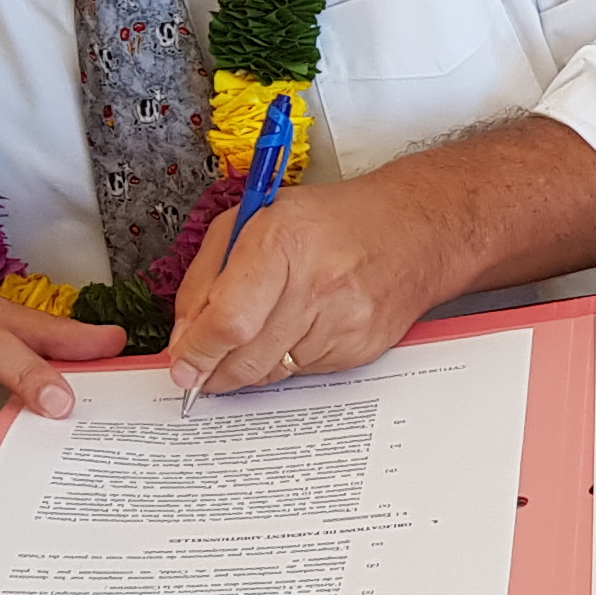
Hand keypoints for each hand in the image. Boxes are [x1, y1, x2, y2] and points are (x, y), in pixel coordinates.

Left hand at [162, 174, 443, 400]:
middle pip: (246, 359)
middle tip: (203, 367)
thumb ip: (206, 278)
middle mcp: (317, 284)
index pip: (228, 321)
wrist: (414, 229)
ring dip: (252, 363)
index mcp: (283, 242)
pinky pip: (303, 374)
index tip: (181, 366)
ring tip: (263, 327)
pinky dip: (289, 360)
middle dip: (215, 371)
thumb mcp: (252, 221)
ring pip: (272, 373)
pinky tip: (300, 327)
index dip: (196, 353)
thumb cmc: (332, 220)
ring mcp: (344, 321)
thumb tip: (185, 339)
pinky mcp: (361, 348)